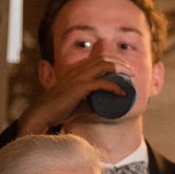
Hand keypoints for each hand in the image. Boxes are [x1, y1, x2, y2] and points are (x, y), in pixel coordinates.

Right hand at [16, 56, 134, 134]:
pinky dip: (115, 87)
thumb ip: (93, 102)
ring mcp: (77, 78)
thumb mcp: (80, 103)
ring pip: (104, 66)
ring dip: (121, 69)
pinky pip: (102, 83)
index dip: (113, 61)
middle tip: (132, 71)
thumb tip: (107, 106)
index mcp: (75, 71)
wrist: (42, 114)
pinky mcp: (78, 88)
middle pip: (103, 59)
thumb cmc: (59, 110)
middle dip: (120, 62)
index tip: (125, 69)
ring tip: (131, 77)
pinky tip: (123, 93)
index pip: (97, 60)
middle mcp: (76, 71)